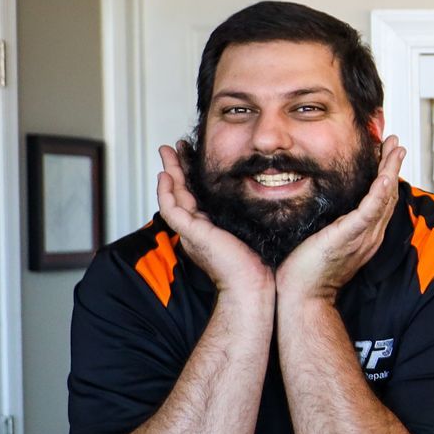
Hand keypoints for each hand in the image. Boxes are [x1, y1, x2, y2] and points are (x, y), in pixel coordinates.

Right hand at [156, 142, 270, 295]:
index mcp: (209, 230)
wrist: (253, 286)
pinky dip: (165, 192)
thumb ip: (250, 215)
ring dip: (168, 172)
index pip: (196, 197)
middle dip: (176, 168)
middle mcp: (197, 230)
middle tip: (173, 147)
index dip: (192, 176)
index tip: (194, 156)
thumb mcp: (254, 230)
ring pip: (173, 196)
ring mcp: (192, 232)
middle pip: (181, 193)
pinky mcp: (191, 234)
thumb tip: (268, 196)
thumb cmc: (259, 265)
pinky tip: (166, 175)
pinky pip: (171, 209)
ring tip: (167, 151)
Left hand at [275, 137, 405, 302]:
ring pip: (384, 197)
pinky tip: (385, 175)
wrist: (303, 296)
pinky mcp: (351, 236)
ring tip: (394, 148)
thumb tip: (317, 206)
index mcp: (364, 235)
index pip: (379, 200)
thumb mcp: (321, 241)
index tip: (383, 155)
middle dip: (392, 165)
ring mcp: (364, 235)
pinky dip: (380, 192)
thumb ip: (327, 224)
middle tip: (395, 143)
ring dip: (391, 170)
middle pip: (388, 194)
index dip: (385, 176)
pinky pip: (371, 210)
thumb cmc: (305, 273)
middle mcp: (370, 234)